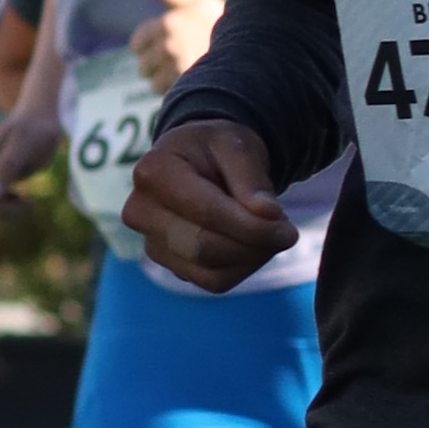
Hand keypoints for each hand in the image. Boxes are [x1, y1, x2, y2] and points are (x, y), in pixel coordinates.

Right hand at [0, 105, 45, 210]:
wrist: (34, 120)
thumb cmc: (36, 132)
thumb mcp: (26, 146)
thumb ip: (7, 167)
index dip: (3, 208)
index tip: (29, 202)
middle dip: (3, 214)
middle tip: (28, 204)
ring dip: (1, 216)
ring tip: (22, 202)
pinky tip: (15, 199)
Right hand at [128, 110, 288, 286]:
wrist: (196, 161)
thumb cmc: (215, 150)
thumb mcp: (236, 146)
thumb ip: (252, 178)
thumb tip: (268, 215)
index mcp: (153, 173)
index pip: (205, 212)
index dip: (251, 225)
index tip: (287, 225)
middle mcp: (141, 212)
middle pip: (203, 248)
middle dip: (254, 245)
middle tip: (286, 233)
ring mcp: (151, 243)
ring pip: (211, 272)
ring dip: (251, 258)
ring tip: (269, 234)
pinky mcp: (169, 265)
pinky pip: (214, 281)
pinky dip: (242, 268)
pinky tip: (251, 244)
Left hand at [134, 0, 226, 96]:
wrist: (253, 48)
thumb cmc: (219, 23)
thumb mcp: (195, 1)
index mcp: (168, 22)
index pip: (137, 44)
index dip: (148, 47)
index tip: (167, 45)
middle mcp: (170, 44)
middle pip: (143, 66)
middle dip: (156, 66)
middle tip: (181, 59)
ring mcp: (179, 68)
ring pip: (153, 83)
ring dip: (166, 80)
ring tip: (189, 70)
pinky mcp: (188, 87)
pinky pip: (166, 94)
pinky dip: (176, 91)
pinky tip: (195, 82)